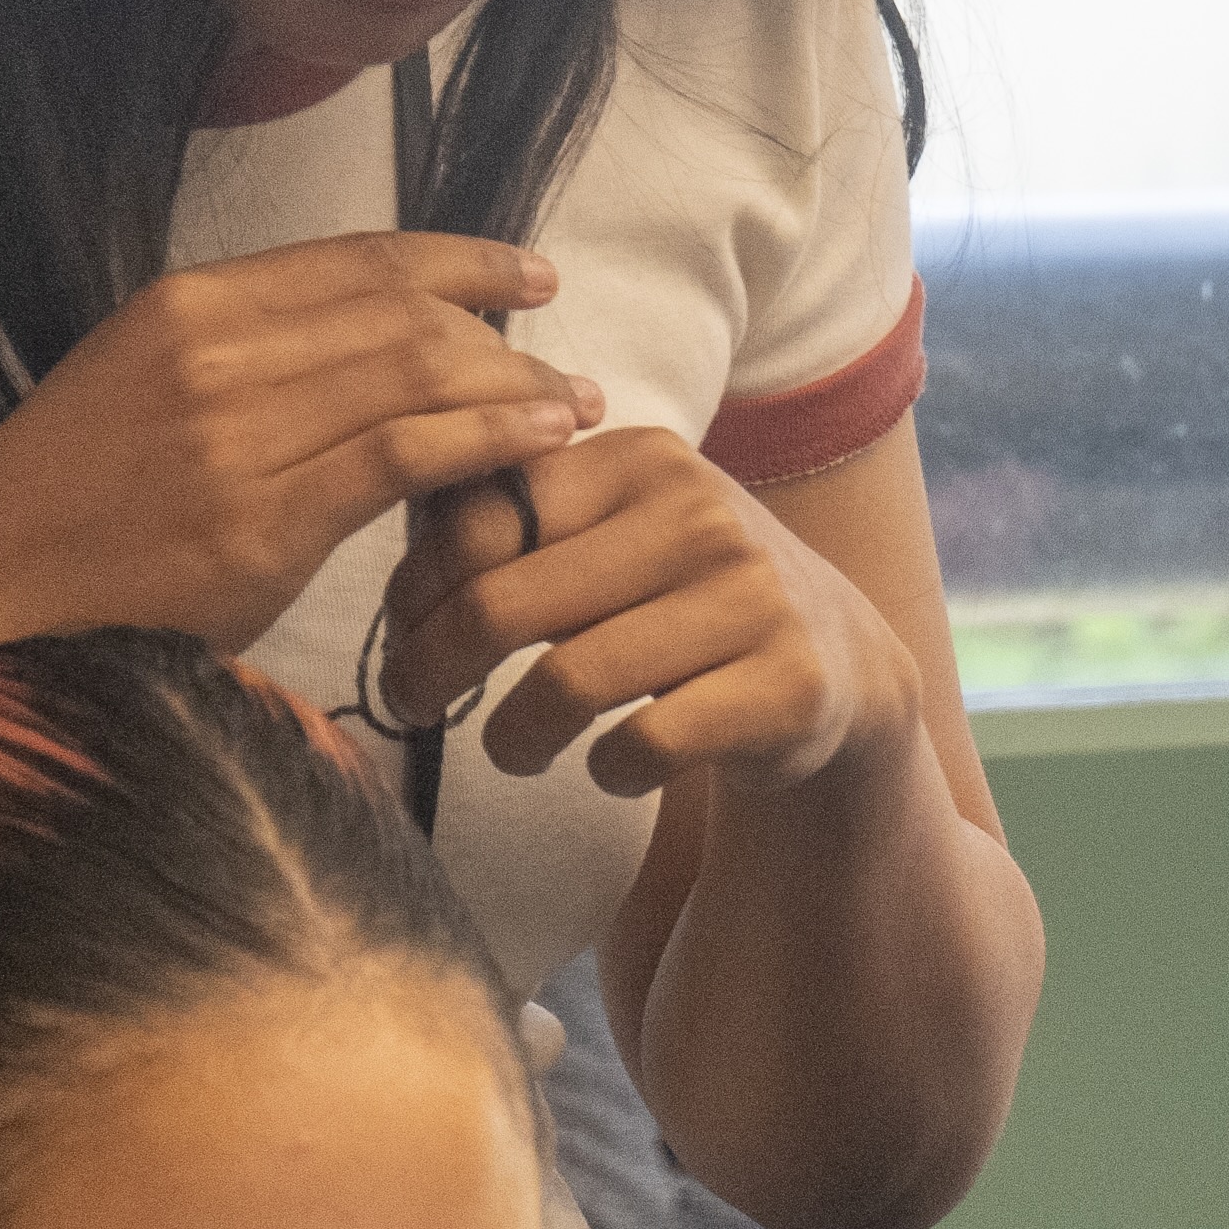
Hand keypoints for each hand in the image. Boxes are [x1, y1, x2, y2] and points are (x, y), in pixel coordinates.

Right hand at [0, 235, 589, 655]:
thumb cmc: (65, 507)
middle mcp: (215, 349)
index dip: (461, 260)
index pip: (358, 258)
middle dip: (500, 333)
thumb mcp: (144, 385)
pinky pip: (404, 457)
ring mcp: (237, 434)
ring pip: (416, 373)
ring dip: (513, 387)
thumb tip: (366, 348)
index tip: (526, 275)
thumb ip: (248, 356)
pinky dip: (486, 440)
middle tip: (557, 364)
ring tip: (569, 406)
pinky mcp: (260, 522)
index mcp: (186, 303)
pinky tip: (537, 441)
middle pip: (402, 311)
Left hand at [371, 427, 903, 806]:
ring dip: (510, 736)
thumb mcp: (616, 531)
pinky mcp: (785, 687)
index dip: (414, 586)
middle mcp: (700, 515)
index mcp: (642, 459)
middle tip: (412, 706)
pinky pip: (645, 744)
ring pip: (567, 682)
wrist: (839, 662)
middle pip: (504, 603)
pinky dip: (606, 769)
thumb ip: (521, 518)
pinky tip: (608, 766)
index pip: (484, 514)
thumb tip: (389, 511)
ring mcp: (751, 600)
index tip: (401, 635)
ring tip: (511, 749)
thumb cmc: (683, 597)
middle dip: (432, 668)